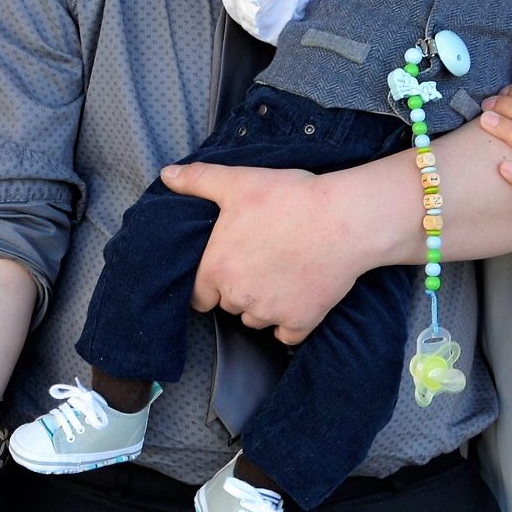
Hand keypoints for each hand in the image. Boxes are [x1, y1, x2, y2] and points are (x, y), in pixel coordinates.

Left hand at [161, 162, 361, 344]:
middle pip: (228, 307)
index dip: (209, 283)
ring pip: (256, 320)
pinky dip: (290, 323)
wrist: (344, 220)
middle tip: (259, 262)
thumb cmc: (289, 198)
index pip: (198, 296)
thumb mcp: (238, 181)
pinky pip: (287, 336)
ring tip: (281, 274)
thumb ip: (198, 180)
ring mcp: (270, 313)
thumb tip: (167, 175)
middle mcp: (238, 297)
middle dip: (238, 290)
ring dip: (263, 306)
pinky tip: (298, 297)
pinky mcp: (301, 322)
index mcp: (217, 268)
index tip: (226, 268)